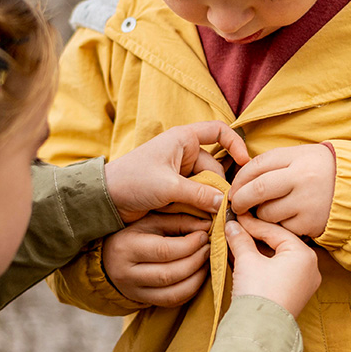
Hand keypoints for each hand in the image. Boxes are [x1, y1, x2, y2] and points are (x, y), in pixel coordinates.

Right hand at [101, 213, 211, 306]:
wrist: (108, 256)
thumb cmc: (133, 233)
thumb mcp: (151, 221)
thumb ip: (179, 221)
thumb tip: (207, 226)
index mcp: (126, 247)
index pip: (164, 250)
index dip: (190, 245)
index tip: (204, 236)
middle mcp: (126, 273)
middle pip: (170, 274)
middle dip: (196, 261)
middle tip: (209, 248)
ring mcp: (134, 291)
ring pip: (173, 293)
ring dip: (197, 278)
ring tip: (206, 262)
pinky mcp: (143, 301)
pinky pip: (172, 302)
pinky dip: (190, 290)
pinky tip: (197, 275)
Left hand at [105, 121, 249, 223]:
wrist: (105, 199)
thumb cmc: (132, 181)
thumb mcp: (168, 187)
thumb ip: (200, 195)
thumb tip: (226, 205)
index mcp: (183, 139)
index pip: (218, 131)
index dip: (235, 143)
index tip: (245, 163)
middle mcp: (184, 153)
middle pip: (216, 169)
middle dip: (217, 189)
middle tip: (218, 211)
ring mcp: (180, 173)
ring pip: (207, 187)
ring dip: (207, 202)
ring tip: (203, 218)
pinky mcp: (176, 190)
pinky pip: (197, 197)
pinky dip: (199, 208)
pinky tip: (197, 220)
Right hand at [226, 214, 320, 317]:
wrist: (259, 330)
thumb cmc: (259, 293)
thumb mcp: (247, 260)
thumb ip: (240, 239)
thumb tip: (232, 226)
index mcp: (304, 255)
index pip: (275, 231)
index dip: (252, 223)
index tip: (236, 216)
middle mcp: (309, 268)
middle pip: (278, 243)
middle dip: (254, 236)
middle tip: (236, 227)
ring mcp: (302, 283)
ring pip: (276, 257)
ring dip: (256, 250)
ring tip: (236, 241)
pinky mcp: (293, 294)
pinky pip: (277, 271)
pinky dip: (261, 263)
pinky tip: (243, 257)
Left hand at [228, 143, 335, 236]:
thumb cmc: (321, 170)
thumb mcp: (300, 156)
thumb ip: (273, 163)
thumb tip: (240, 178)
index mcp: (297, 158)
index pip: (256, 166)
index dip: (239, 178)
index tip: (233, 188)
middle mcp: (302, 179)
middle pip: (257, 190)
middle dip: (240, 200)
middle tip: (235, 205)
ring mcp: (307, 203)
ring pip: (267, 213)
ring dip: (259, 215)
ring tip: (264, 211)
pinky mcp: (311, 224)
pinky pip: (282, 228)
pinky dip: (279, 226)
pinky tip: (285, 220)